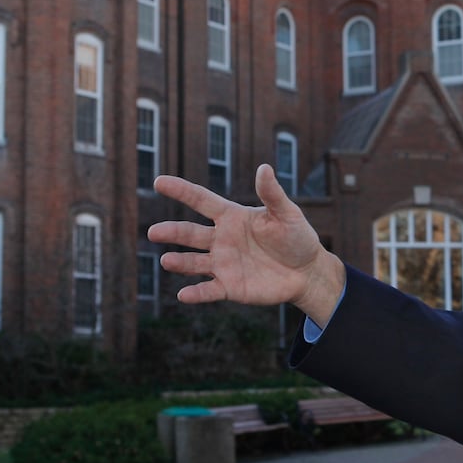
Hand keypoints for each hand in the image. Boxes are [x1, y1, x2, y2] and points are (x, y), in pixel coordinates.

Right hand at [148, 164, 345, 324]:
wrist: (308, 271)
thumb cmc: (297, 237)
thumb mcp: (287, 213)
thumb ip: (272, 194)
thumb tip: (264, 168)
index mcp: (232, 217)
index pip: (201, 200)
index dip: (181, 190)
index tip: (159, 182)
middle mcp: (221, 239)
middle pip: (190, 233)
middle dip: (172, 232)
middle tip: (154, 231)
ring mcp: (223, 264)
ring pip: (194, 262)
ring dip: (180, 262)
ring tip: (166, 261)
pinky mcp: (230, 287)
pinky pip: (209, 290)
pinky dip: (196, 293)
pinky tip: (183, 294)